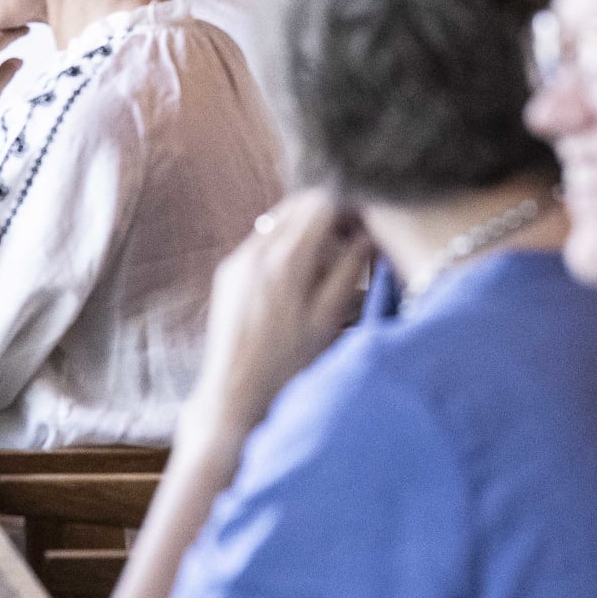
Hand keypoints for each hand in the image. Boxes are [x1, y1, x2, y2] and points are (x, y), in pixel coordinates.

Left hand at [179, 190, 376, 452]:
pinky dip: (285, 243)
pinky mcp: (227, 273)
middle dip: (329, 213)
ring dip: (307, 227)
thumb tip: (369, 234)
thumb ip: (350, 269)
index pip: (323, 201)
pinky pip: (262, 239)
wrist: (233, 396)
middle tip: (350, 242)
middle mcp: (257, 250)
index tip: (365, 228)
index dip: (350, 207)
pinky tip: (298, 276)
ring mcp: (238, 260)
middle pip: (300, 203)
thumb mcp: (328, 318)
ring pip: (280, 218)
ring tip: (327, 262)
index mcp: (287, 259)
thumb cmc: (287, 365)